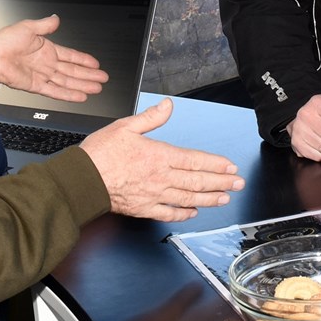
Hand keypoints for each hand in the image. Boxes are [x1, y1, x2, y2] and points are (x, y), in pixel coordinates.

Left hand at [0, 15, 106, 101]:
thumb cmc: (4, 41)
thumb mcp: (28, 27)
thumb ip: (45, 25)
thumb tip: (56, 18)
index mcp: (46, 49)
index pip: (70, 55)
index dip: (84, 60)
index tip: (96, 64)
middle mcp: (46, 63)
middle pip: (73, 71)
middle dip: (89, 75)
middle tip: (103, 79)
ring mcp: (42, 76)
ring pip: (67, 82)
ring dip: (82, 85)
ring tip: (97, 89)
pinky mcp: (36, 86)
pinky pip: (56, 91)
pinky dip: (68, 95)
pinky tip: (80, 96)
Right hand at [80, 98, 243, 221]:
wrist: (82, 181)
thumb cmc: (100, 154)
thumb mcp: (126, 126)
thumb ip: (151, 118)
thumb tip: (168, 106)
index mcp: (159, 155)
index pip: (195, 161)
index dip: (215, 164)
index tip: (230, 166)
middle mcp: (161, 177)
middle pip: (198, 181)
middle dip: (221, 182)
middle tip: (238, 183)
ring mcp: (154, 195)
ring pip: (188, 198)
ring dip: (209, 198)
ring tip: (224, 198)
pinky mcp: (144, 208)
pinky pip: (169, 213)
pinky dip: (183, 214)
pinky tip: (193, 212)